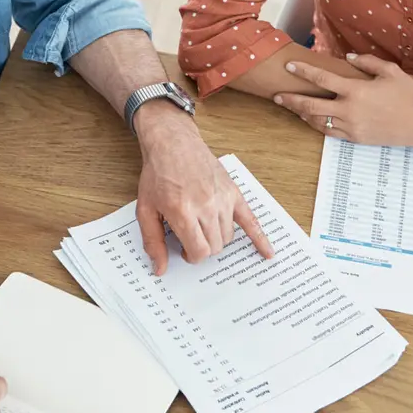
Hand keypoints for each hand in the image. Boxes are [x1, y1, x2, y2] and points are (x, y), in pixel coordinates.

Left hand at [134, 102, 273, 274]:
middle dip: (203, 248)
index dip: (192, 256)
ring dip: (217, 239)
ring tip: (204, 228)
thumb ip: (153, 241)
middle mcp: (207, 206)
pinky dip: (260, 238)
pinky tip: (267, 253)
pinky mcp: (233, 192)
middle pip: (215, 247)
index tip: (185, 250)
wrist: (173, 144)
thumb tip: (160, 269)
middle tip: (191, 238)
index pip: (200, 252)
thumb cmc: (158, 175)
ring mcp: (223, 199)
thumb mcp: (145, 209)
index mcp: (184, 212)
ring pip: (228, 237)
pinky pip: (251, 220)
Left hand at [274, 53, 412, 147]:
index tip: (289, 66)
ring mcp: (352, 126)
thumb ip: (367, 62)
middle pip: (311, 105)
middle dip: (291, 100)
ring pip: (318, 121)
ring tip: (293, 107)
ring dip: (303, 114)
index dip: (303, 72)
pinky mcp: (356, 139)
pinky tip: (312, 119)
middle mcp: (350, 110)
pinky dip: (318, 125)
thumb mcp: (390, 71)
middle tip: (277, 96)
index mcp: (357, 90)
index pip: (322, 79)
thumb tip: (348, 57)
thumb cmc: (409, 95)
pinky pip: (331, 133)